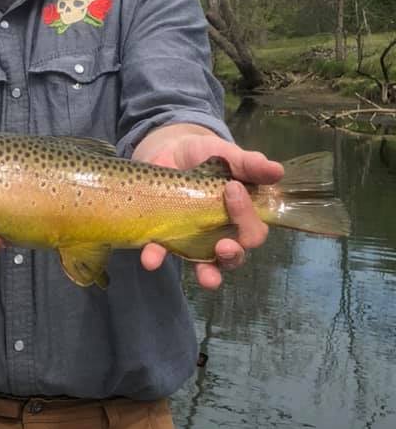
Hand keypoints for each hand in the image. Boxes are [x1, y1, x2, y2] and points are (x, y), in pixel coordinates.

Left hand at [133, 125, 283, 289]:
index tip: (232, 188)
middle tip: (224, 246)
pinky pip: (162, 254)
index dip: (247, 217)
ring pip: (206, 267)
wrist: (168, 151)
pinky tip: (151, 258)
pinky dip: (157, 257)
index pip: (254, 230)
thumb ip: (248, 164)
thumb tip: (276, 170)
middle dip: (232, 255)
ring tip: (206, 277)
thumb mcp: (227, 155)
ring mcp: (194, 241)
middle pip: (235, 256)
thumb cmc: (206, 156)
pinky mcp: (166, 238)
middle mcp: (222, 235)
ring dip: (207, 274)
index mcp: (242, 218)